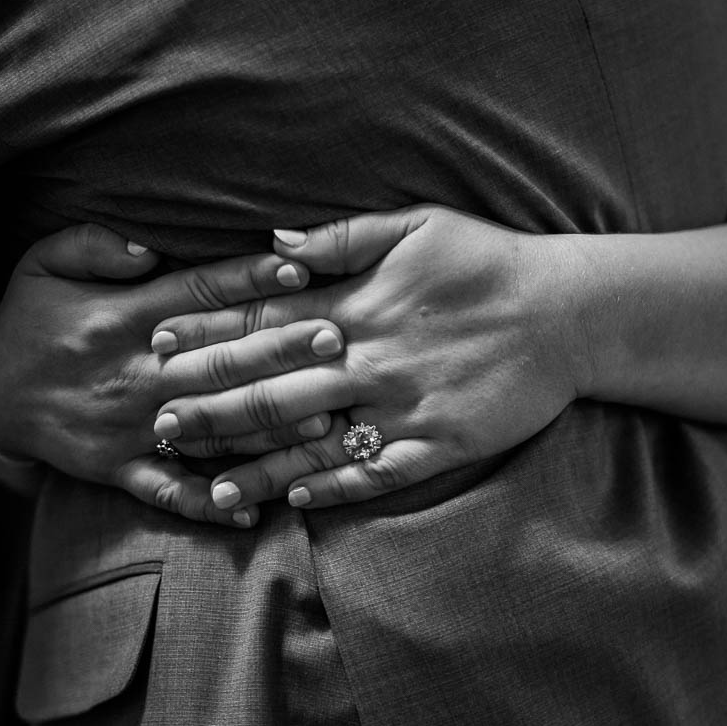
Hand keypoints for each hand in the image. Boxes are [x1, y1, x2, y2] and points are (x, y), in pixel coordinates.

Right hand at [0, 224, 347, 526]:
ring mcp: (127, 426)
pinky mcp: (116, 468)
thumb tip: (147, 246)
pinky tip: (255, 508)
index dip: (248, 278)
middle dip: (280, 349)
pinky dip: (208, 503)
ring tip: (324, 420)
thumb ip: (95, 245)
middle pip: (218, 359)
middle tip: (338, 338)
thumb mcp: (42, 262)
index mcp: (120, 317)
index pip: (197, 293)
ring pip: (209, 428)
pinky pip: (166, 490)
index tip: (299, 266)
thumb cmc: (29, 318)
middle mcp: (133, 373)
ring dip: (267, 426)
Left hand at [149, 205, 582, 509]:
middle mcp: (369, 360)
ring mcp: (402, 408)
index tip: (159, 347)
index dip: (208, 336)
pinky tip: (292, 500)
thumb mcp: (418, 225)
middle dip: (211, 406)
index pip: (265, 322)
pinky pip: (373, 474)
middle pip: (273, 387)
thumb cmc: (490, 262)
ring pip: (313, 442)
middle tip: (158, 421)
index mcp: (359, 304)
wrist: (569, 314)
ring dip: (256, 463)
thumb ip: (343, 235)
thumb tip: (276, 242)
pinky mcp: (436, 446)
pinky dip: (331, 487)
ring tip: (207, 484)